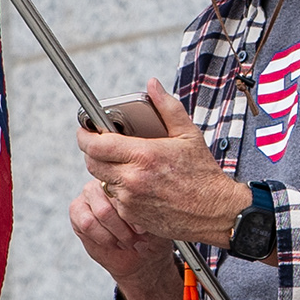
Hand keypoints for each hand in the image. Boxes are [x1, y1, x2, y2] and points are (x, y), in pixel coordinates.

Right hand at [66, 181, 175, 297]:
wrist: (142, 256)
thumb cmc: (152, 234)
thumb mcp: (158, 219)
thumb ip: (149, 207)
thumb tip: (142, 204)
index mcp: (128, 177)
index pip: (129, 186)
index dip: (136, 211)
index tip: (144, 229)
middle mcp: (108, 180)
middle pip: (117, 199)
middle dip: (127, 225)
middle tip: (137, 237)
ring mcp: (90, 193)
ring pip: (102, 212)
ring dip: (117, 233)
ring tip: (128, 241)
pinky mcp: (77, 209)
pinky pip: (87, 223)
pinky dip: (104, 237)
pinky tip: (113, 242)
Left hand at [78, 82, 250, 244]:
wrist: (215, 212)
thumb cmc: (204, 174)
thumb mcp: (188, 135)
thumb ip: (167, 107)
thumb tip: (153, 84)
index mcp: (144, 155)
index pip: (97, 145)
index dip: (85, 136)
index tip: (85, 131)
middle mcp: (133, 179)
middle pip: (92, 163)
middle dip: (92, 152)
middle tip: (101, 145)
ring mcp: (130, 199)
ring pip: (101, 181)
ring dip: (106, 171)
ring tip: (123, 163)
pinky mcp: (131, 216)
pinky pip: (113, 199)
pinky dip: (118, 189)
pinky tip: (135, 183)